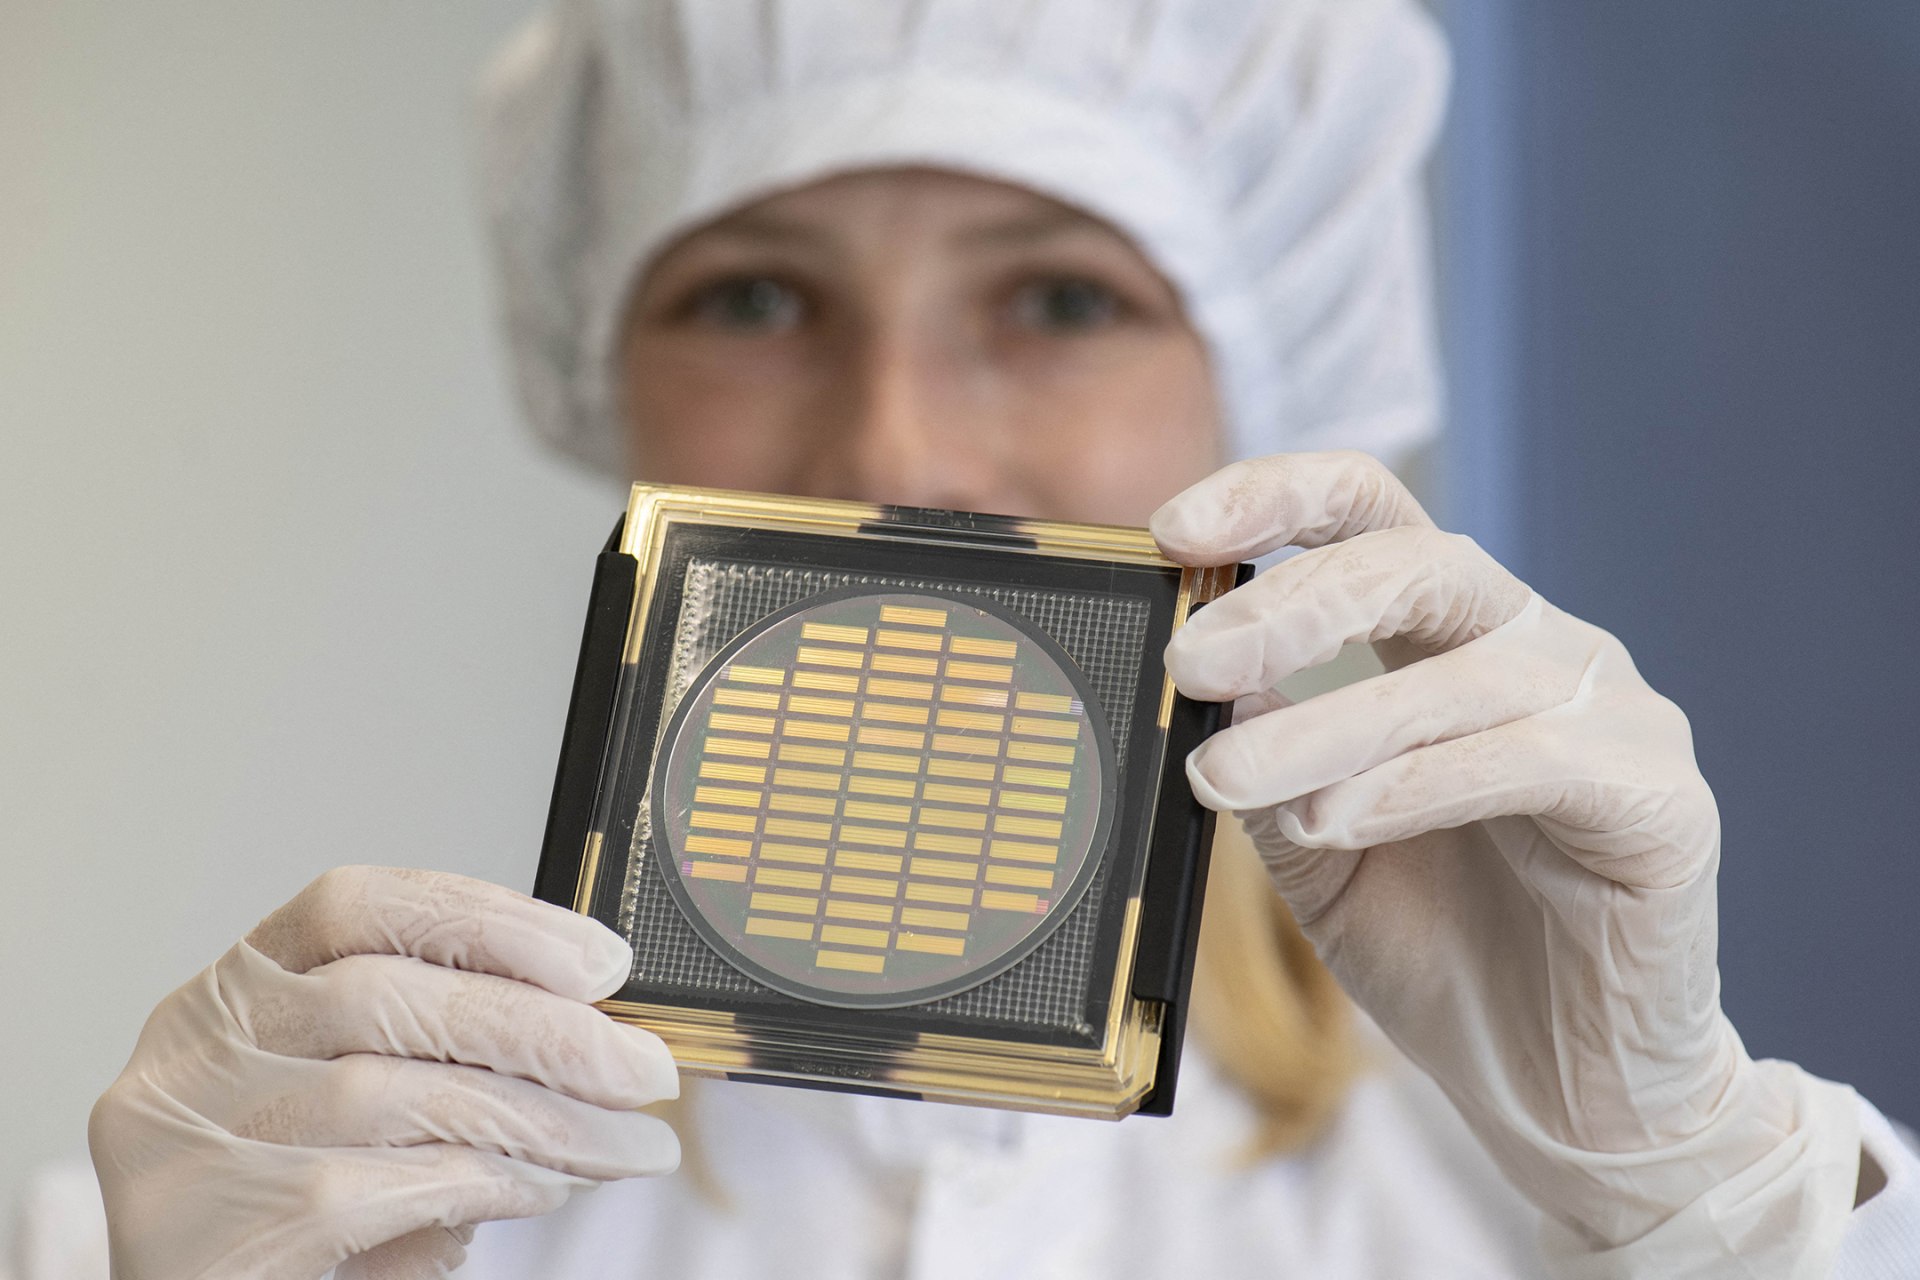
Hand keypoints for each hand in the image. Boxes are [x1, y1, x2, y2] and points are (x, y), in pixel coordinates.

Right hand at [88, 866, 679, 1279]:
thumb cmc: (263, 1212)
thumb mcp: (327, 1107)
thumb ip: (426, 1054)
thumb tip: (583, 1034)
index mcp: (226, 997)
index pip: (355, 907)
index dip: (488, 918)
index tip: (596, 960)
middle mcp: (201, 1052)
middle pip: (396, 995)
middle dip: (547, 1028)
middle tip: (643, 1068)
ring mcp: (206, 1139)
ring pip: (412, 1093)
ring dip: (547, 1116)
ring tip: (626, 1145)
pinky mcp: (237, 1229)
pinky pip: (404, 1183)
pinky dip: (497, 1178)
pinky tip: (546, 1185)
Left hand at [1154, 452, 1859, 1274]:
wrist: (1560, 1093)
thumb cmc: (1439, 952)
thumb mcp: (1314, 847)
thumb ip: (1265, 757)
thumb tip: (1202, 674)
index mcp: (1448, 642)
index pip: (1370, 518)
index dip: (1276, 497)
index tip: (1172, 528)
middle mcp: (1536, 650)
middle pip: (1418, 562)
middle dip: (1291, 602)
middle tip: (1191, 660)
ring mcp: (1610, 713)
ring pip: (1459, 675)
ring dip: (1325, 726)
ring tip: (1227, 778)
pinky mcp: (1661, 796)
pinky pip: (1531, 760)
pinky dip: (1417, 784)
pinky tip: (1336, 820)